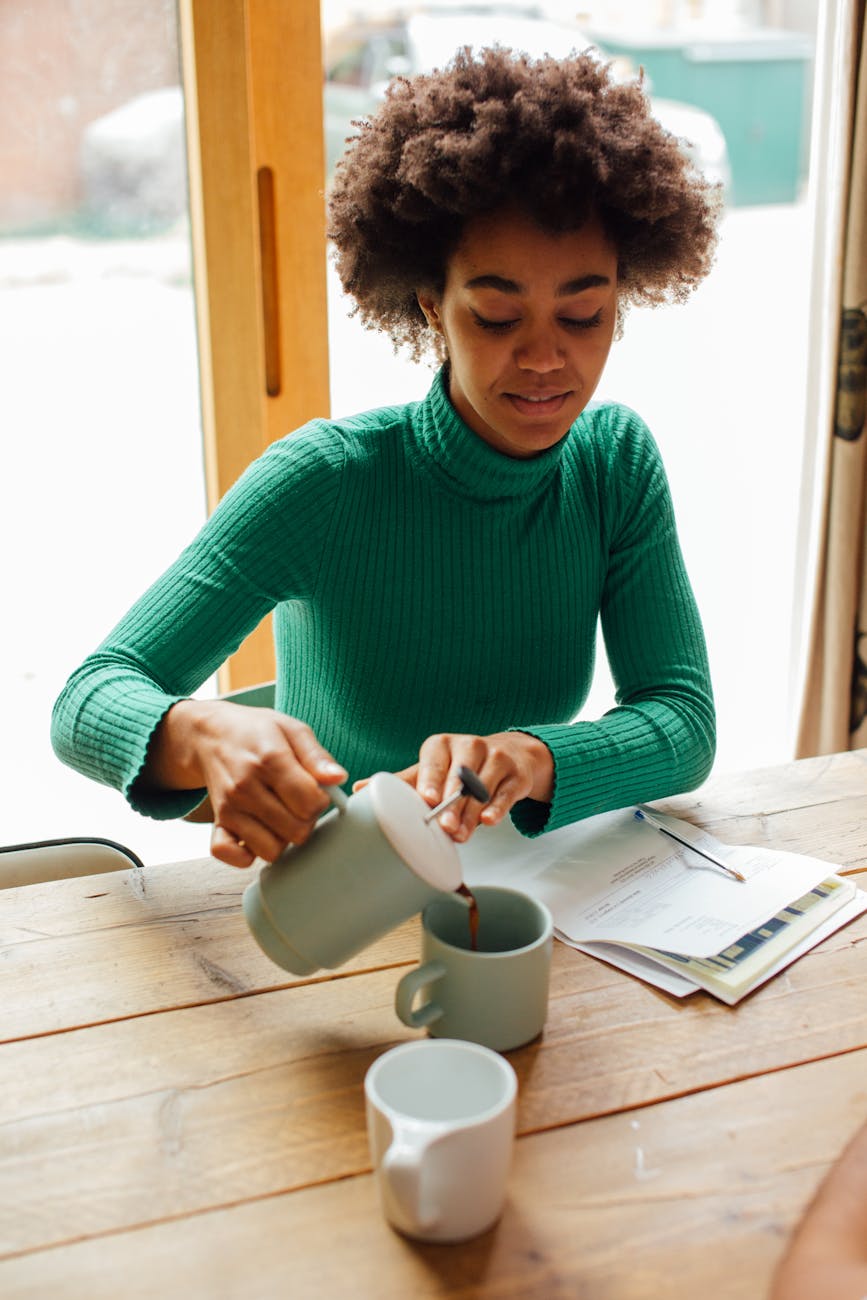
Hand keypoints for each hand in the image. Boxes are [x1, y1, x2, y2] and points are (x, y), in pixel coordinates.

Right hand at [148, 700, 346, 867]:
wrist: (211, 734)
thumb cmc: (256, 732)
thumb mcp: (292, 729)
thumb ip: (317, 756)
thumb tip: (338, 779)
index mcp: (269, 760)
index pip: (309, 802)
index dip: (322, 800)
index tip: (316, 790)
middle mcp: (245, 787)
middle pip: (296, 831)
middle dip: (306, 820)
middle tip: (299, 803)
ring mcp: (229, 809)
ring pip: (271, 850)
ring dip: (282, 838)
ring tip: (281, 816)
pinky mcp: (217, 823)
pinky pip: (232, 856)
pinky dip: (248, 854)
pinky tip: (258, 834)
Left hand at [355, 731, 553, 842]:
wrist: (507, 757)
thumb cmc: (459, 767)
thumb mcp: (431, 770)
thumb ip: (401, 783)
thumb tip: (358, 789)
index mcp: (441, 745)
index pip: (434, 762)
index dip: (431, 780)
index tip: (428, 798)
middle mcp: (469, 746)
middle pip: (460, 777)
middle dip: (452, 804)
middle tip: (444, 826)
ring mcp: (496, 758)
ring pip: (482, 788)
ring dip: (471, 813)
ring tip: (461, 834)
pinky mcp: (516, 774)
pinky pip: (506, 793)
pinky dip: (497, 808)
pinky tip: (488, 821)